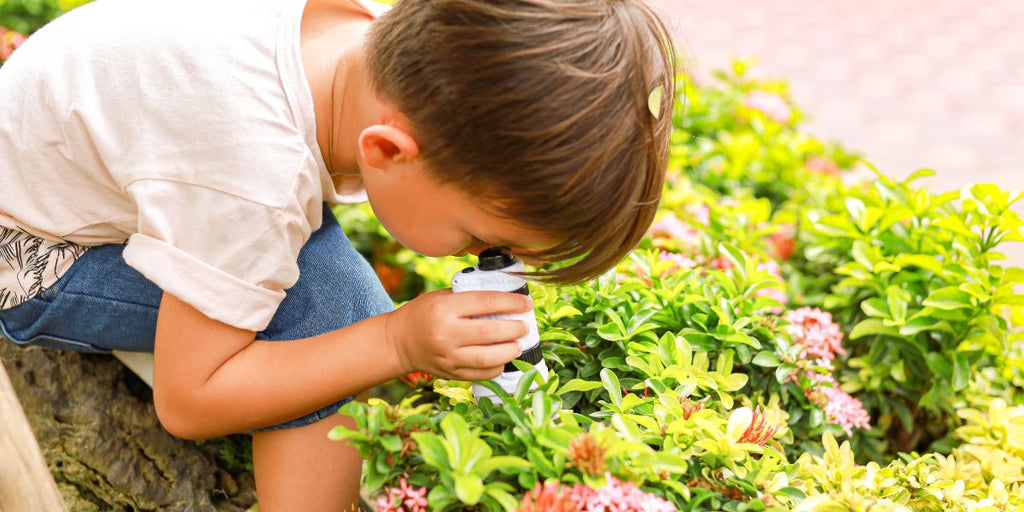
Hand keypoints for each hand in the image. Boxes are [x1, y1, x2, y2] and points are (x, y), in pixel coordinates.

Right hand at [384, 289, 530, 380]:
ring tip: (518, 345)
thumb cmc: (423, 313)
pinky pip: (481, 374)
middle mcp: (446, 334)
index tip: (527, 303)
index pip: (486, 302)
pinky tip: (503, 359)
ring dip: (510, 351)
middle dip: (515, 329)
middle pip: (490, 331)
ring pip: (488, 358)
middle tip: (525, 326)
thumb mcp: (441, 296)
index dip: (511, 302)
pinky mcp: (451, 373)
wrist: (398, 342)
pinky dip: (497, 368)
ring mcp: (448, 357)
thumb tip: (506, 298)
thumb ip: (469, 297)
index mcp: (444, 308)